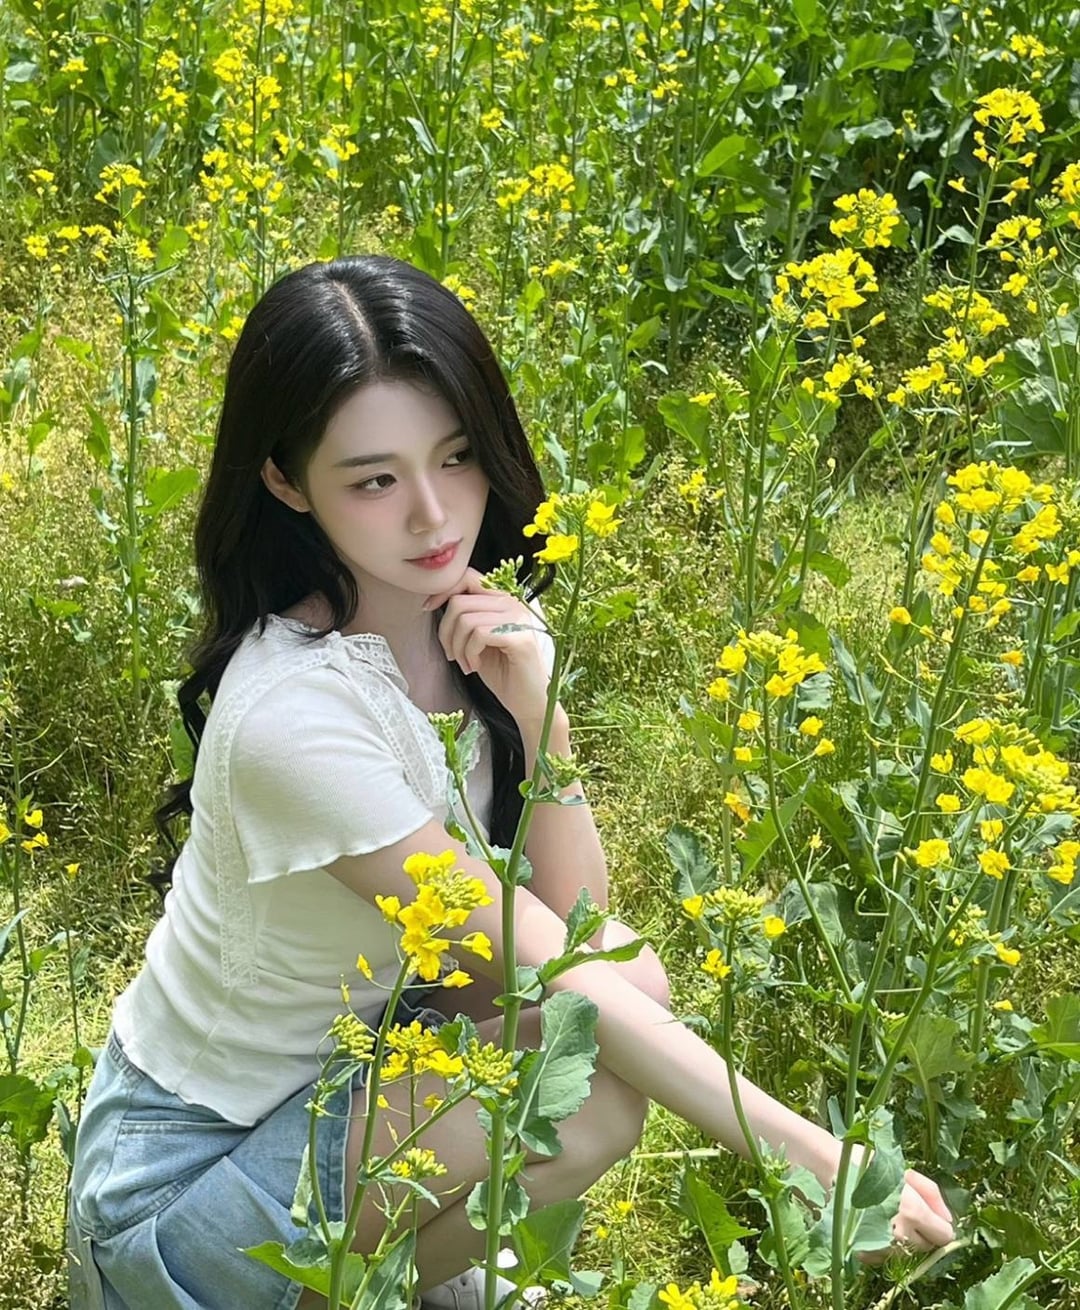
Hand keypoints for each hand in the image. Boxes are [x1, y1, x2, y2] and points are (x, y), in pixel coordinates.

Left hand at [426, 569, 550, 724]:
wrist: (528, 702)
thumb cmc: (503, 673)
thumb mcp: (478, 639)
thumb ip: (466, 616)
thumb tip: (436, 601)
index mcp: (502, 600)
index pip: (467, 576)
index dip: (442, 590)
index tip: (428, 609)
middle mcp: (513, 604)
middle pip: (459, 601)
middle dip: (446, 631)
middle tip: (451, 654)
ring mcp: (518, 619)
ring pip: (465, 619)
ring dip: (457, 646)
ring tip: (466, 663)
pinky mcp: (520, 638)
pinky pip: (478, 634)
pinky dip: (469, 653)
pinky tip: (476, 667)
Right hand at [859, 1169, 954, 1263]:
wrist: (832, 1168)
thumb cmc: (871, 1165)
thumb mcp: (906, 1172)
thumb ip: (933, 1195)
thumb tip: (949, 1220)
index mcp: (913, 1212)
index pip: (945, 1236)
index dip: (941, 1226)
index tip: (932, 1216)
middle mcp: (900, 1235)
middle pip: (927, 1247)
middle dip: (923, 1233)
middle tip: (906, 1211)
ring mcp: (881, 1246)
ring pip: (907, 1253)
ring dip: (905, 1240)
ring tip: (889, 1216)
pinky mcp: (865, 1253)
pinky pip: (887, 1256)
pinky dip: (886, 1244)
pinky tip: (875, 1225)